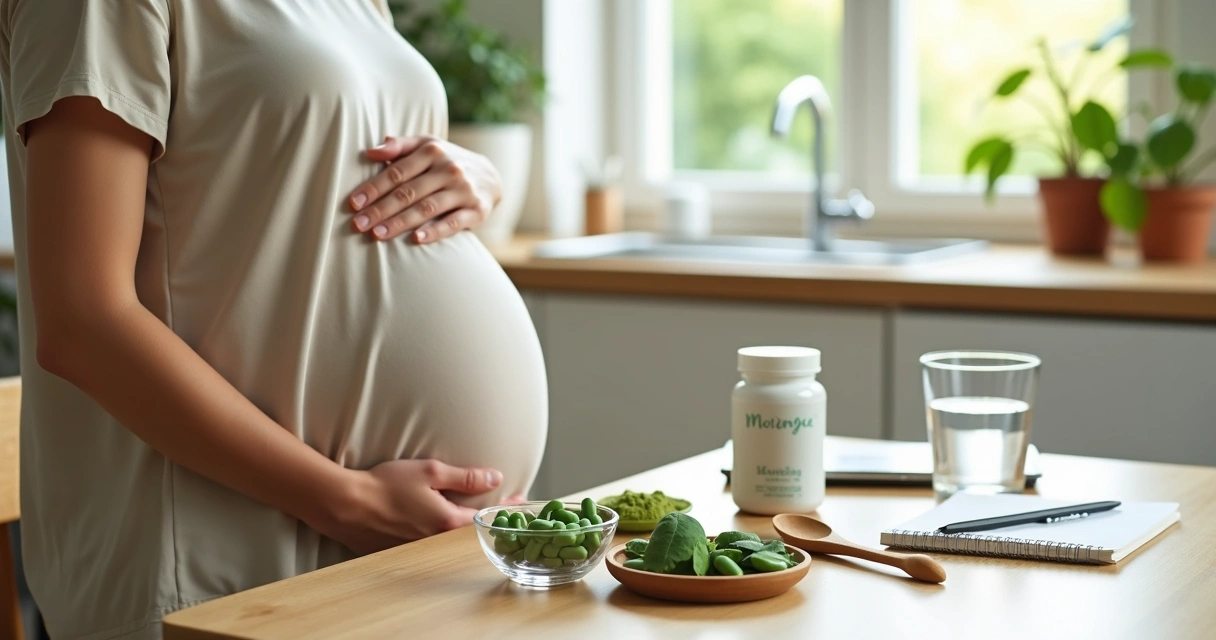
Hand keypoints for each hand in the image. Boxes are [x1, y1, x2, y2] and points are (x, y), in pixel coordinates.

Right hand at [318, 459, 521, 554]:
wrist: (345, 505)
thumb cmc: (386, 485)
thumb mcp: (430, 472)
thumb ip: (466, 477)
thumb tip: (496, 479)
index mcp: (447, 522)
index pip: (486, 516)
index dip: (505, 507)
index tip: (520, 501)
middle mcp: (436, 541)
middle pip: (470, 531)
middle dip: (487, 518)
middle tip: (503, 506)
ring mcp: (418, 549)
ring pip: (449, 538)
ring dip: (464, 526)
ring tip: (477, 513)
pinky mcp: (402, 550)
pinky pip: (430, 543)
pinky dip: (441, 532)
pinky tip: (440, 522)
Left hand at [348, 136, 502, 243]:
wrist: (490, 176)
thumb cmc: (447, 161)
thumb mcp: (427, 146)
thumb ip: (399, 146)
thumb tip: (370, 151)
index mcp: (432, 151)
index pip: (397, 172)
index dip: (374, 188)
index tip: (354, 203)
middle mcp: (449, 169)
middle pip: (408, 192)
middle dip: (381, 209)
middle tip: (359, 224)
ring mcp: (463, 190)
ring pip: (426, 208)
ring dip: (400, 222)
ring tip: (378, 234)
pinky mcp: (476, 210)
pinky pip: (453, 223)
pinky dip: (435, 231)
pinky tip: (416, 239)